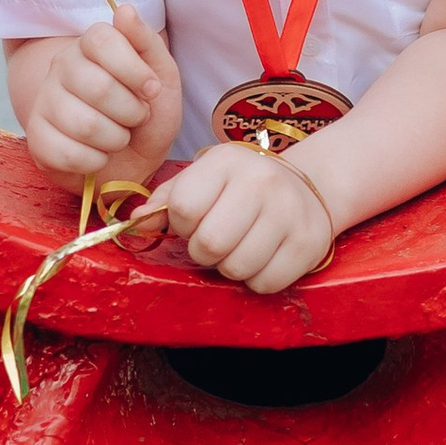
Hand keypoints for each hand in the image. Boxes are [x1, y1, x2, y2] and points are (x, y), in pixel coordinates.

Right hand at [14, 7, 181, 186]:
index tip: (151, 90)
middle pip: (99, 88)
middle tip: (135, 117)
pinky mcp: (37, 139)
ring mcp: (44, 102)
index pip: (103, 39)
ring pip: (85, 125)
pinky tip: (98, 155)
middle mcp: (62, 67)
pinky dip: (95, 162)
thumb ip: (145, 42)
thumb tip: (125, 10)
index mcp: (90, 44)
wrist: (132, 158)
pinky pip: (68, 154)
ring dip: (116, 139)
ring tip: (118, 136)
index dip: (135, 70)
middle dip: (131, 112)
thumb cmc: (147, 113)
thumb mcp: (161, 75)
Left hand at [158, 140, 336, 294]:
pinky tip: (263, 256)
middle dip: (204, 251)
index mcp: (227, 161)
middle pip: (209, 244)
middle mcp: (262, 182)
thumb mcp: (204, 178)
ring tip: (241, 246)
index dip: (182, 223)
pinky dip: (257, 279)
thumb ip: (166, 199)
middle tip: (216, 240)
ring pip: (236, 268)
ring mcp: (290, 213)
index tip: (196, 218)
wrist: (307, 187)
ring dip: (230, 266)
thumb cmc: (242, 185)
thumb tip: (136, 222)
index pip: (183, 207)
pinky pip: (264, 283)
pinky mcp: (309, 244)